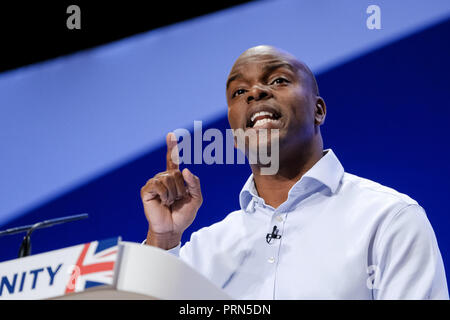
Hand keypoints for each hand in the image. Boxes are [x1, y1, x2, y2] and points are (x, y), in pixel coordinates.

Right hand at [140, 132, 202, 248]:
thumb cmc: (183, 215)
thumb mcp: (196, 199)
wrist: (173, 228)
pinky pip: (158, 185)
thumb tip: (185, 170)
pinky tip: (163, 202)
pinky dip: (164, 194)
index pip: (172, 160)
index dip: (172, 147)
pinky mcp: (147, 190)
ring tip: (169, 202)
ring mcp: (154, 183)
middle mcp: (164, 178)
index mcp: (175, 178)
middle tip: (176, 200)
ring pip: (168, 179)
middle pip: (176, 173)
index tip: (171, 134)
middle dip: (181, 189)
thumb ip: (195, 183)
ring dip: (173, 194)